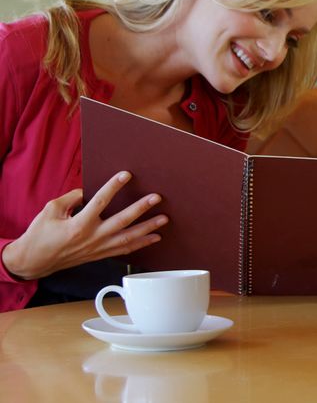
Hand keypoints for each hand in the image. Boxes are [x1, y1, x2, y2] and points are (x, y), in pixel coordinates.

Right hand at [1, 171, 166, 280]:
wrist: (34, 260)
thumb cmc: (40, 235)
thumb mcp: (50, 210)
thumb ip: (71, 198)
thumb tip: (88, 191)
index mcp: (78, 225)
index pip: (100, 201)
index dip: (113, 186)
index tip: (126, 175)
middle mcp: (91, 237)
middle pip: (121, 221)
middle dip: (141, 208)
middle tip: (156, 198)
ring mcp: (98, 248)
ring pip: (128, 238)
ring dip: (148, 228)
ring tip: (164, 219)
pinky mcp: (100, 255)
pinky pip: (125, 250)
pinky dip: (141, 244)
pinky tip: (155, 237)